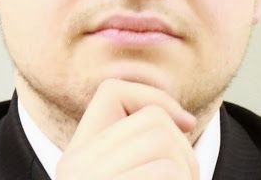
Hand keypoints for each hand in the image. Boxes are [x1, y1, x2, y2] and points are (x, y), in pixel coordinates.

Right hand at [56, 79, 198, 179]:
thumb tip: (183, 120)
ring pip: (161, 140)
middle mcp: (73, 165)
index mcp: (78, 156)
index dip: (155, 97)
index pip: (113, 91)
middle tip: (187, 179)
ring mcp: (87, 177)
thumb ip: (141, 145)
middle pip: (151, 119)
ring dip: (186, 170)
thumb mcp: (135, 169)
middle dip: (182, 148)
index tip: (187, 123)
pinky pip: (167, 170)